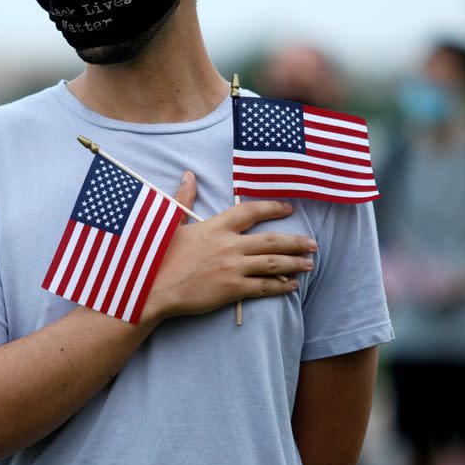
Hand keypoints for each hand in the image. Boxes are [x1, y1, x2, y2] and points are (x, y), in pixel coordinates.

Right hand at [142, 171, 317, 324]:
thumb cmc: (158, 257)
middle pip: (271, 240)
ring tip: (309, 263)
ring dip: (295, 263)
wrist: (152, 289)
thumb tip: (189, 175)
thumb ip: (184, 198)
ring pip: (273, 264)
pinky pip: (263, 287)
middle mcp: (229, 245)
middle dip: (295, 241)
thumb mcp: (171, 223)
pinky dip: (281, 286)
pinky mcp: (232, 290)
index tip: (288, 208)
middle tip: (312, 243)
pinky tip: (292, 285)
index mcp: (215, 226)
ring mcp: (232, 268)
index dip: (273, 208)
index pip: (250, 211)